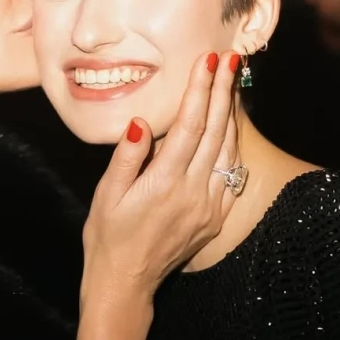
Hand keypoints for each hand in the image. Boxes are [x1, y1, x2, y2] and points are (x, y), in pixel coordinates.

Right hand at [82, 50, 239, 304]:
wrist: (126, 280)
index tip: (207, 61)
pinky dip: (232, 146)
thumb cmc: (108, 235)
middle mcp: (193, 192)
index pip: (189, 125)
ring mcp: (209, 206)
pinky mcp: (215, 218)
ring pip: (228, 150)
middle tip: (229, 58)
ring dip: (232, 114)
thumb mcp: (106, 195)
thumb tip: (140, 123)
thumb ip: (126, 158)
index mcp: (164, 182)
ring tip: (233, 83)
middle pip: (215, 131)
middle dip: (222, 90)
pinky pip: (230, 175)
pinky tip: (230, 127)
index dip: (200, 90)